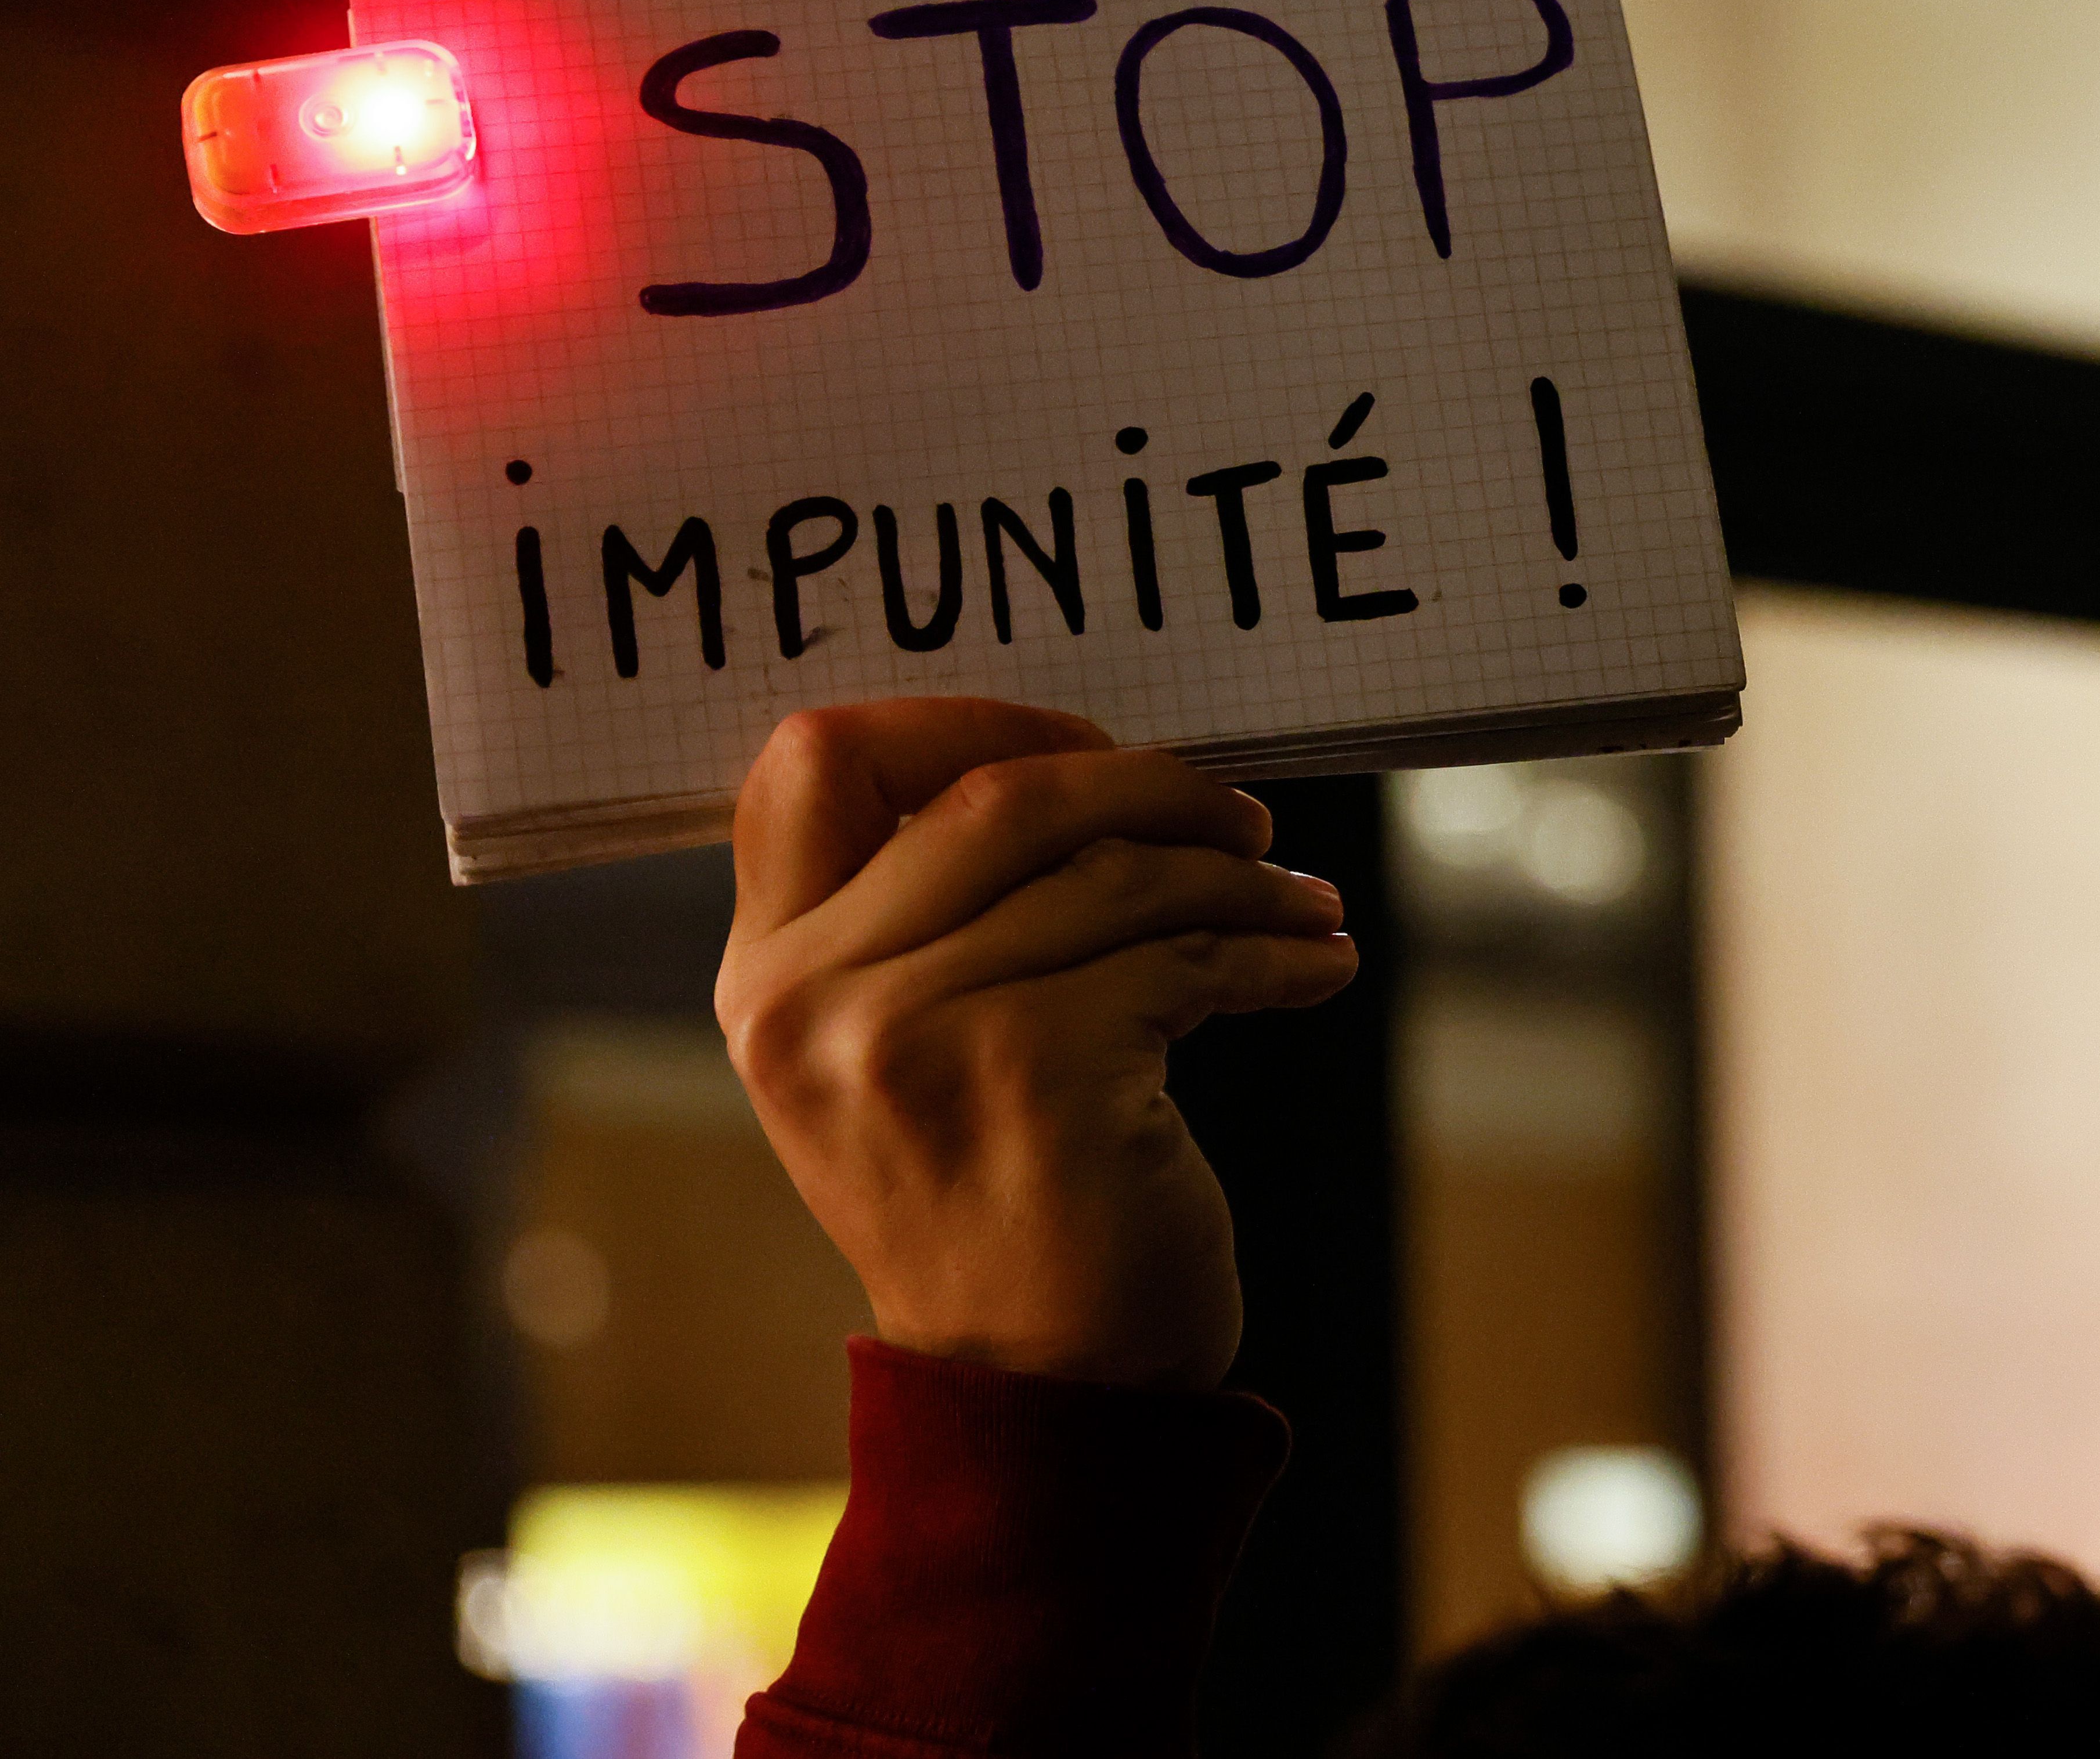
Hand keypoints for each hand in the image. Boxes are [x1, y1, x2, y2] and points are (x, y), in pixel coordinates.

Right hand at [715, 698, 1359, 1391]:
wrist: (1041, 1395)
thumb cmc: (1002, 1206)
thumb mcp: (901, 1054)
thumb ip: (927, 917)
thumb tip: (1077, 760)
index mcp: (766, 976)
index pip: (813, 761)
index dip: (962, 719)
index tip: (1084, 741)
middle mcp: (812, 999)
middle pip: (996, 793)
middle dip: (1149, 784)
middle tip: (1243, 820)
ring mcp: (914, 1034)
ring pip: (1114, 872)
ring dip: (1239, 876)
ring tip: (1301, 902)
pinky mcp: (1035, 1068)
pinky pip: (1185, 955)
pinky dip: (1274, 948)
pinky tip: (1318, 965)